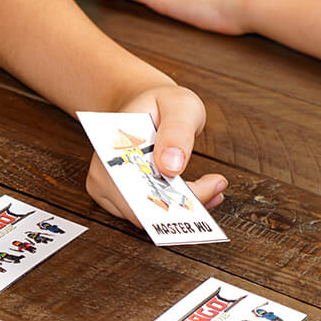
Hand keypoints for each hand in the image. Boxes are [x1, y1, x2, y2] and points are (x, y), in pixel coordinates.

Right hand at [84, 83, 227, 225]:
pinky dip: (175, 209)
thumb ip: (177, 131)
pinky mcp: (115, 198)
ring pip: (146, 217)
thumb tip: (171, 167)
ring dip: (183, 209)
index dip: (174, 194)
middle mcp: (103, 168)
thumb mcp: (179, 105)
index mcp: (112, 141)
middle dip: (185, 205)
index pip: (140, 181)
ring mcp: (106, 186)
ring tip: (212, 188)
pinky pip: (146, 214)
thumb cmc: (161, 103)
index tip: (213, 182)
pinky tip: (198, 192)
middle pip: (142, 207)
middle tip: (216, 187)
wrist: (144, 105)